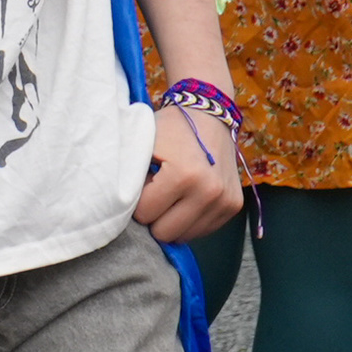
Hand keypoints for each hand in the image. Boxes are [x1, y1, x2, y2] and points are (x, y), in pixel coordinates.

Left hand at [133, 102, 244, 244]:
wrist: (210, 116)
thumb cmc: (170, 128)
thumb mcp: (144, 143)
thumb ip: (129, 173)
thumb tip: (117, 205)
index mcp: (183, 175)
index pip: (145, 213)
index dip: (137, 201)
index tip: (142, 184)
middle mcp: (209, 193)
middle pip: (165, 232)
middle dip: (154, 216)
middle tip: (155, 192)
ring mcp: (225, 202)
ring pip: (185, 236)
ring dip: (172, 220)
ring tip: (172, 194)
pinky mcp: (234, 207)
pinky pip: (203, 231)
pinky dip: (190, 220)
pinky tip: (187, 198)